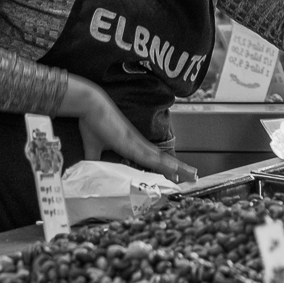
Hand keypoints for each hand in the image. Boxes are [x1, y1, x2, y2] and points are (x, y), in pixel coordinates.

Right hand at [59, 75, 196, 182]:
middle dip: (178, 168)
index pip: (152, 160)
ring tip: (191, 174)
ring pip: (161, 159)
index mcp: (132, 146)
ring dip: (176, 167)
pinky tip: (174, 171)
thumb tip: (93, 172)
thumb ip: (95, 161)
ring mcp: (137, 144)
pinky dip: (163, 165)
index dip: (164, 168)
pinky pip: (150, 158)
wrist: (90, 106)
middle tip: (193, 176)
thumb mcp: (94, 148)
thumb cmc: (92, 123)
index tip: (176, 176)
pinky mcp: (131, 144)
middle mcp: (138, 145)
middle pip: (162, 159)